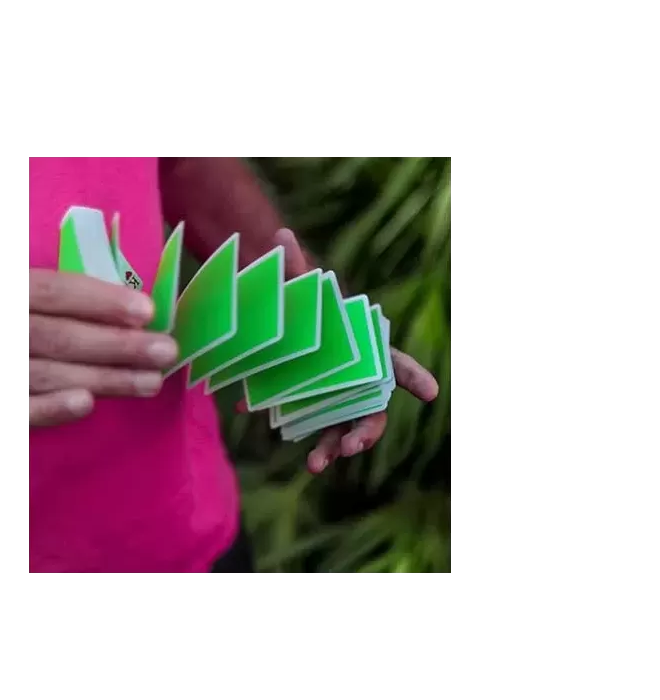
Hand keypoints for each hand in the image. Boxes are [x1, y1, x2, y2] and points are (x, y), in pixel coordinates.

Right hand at [29, 269, 177, 426]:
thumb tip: (124, 310)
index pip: (54, 291)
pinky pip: (18, 411)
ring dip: (103, 379)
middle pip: (59, 337)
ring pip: (47, 374)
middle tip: (166, 351)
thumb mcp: (16, 288)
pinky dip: (51, 408)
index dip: (102, 301)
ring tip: (151, 382)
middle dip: (118, 345)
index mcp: (1, 289)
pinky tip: (87, 404)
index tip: (148, 311)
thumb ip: (50, 293)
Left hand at [274, 228, 438, 473]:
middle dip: (365, 434)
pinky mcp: (313, 415)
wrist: (289, 332)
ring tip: (316, 464)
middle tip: (352, 446)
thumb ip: (296, 270)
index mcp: (369, 355)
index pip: (398, 367)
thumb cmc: (311, 313)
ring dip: (331, 450)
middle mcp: (359, 385)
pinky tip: (271, 428)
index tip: (429, 392)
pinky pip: (309, 430)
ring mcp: (337, 404)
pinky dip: (293, 432)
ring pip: (343, 433)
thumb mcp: (303, 294)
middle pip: (372, 416)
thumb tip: (280, 234)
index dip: (415, 378)